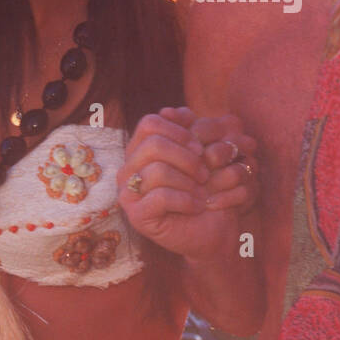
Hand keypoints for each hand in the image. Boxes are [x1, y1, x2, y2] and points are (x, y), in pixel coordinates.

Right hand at [118, 108, 258, 261]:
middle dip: (186, 157)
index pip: (150, 123)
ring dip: (188, 180)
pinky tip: (197, 205)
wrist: (212, 228)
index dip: (178, 130)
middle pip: (153, 144)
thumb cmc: (204, 188)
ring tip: (202, 191)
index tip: (200, 146)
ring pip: (157, 170)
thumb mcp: (200, 155)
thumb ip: (188, 130)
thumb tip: (176, 111)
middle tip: (204, 173)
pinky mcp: (137, 216)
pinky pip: (161, 197)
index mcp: (139, 151)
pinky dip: (186, 199)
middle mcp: (128, 170)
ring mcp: (128, 194)